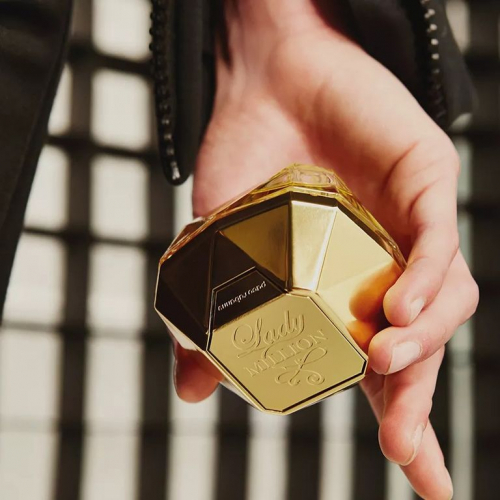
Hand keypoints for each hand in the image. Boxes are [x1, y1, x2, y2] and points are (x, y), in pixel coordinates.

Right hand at [171, 2, 478, 497]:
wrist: (256, 86)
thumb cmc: (242, 162)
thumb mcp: (220, 254)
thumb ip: (216, 322)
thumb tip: (192, 390)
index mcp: (346, 291)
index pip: (386, 367)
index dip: (403, 418)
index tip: (413, 470)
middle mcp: (386, 267)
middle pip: (420, 345)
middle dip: (415, 400)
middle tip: (402, 447)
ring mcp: (409, 226)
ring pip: (444, 299)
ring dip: (422, 341)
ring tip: (384, 365)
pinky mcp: (424, 179)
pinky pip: (437, 239)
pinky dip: (423, 277)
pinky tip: (395, 306)